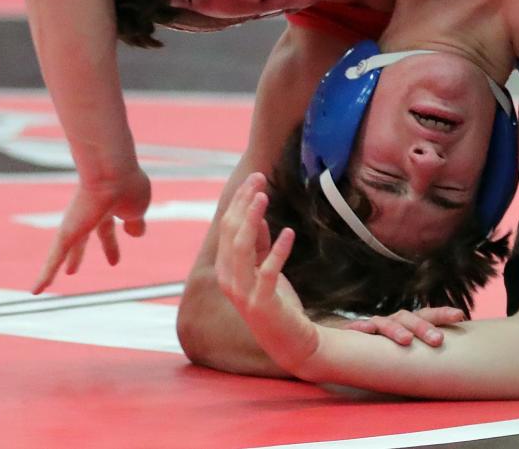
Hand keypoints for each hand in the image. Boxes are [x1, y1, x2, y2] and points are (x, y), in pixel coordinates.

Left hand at [32, 165, 150, 292]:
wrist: (111, 173)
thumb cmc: (128, 187)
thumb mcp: (139, 207)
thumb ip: (136, 222)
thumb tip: (136, 233)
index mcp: (110, 208)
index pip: (109, 229)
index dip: (112, 243)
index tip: (123, 248)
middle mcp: (90, 215)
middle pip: (82, 240)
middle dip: (78, 255)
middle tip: (72, 271)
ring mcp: (76, 223)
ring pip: (66, 248)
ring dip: (62, 264)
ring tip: (55, 281)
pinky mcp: (66, 233)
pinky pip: (53, 258)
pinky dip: (44, 275)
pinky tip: (35, 291)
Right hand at [215, 172, 318, 374]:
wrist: (292, 341)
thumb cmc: (276, 303)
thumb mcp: (265, 269)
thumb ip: (259, 246)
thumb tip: (259, 217)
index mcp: (226, 270)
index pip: (228, 228)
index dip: (239, 202)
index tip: (254, 179)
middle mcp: (228, 280)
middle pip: (231, 233)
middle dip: (243, 203)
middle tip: (259, 177)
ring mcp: (243, 293)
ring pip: (242, 248)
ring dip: (253, 219)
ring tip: (265, 196)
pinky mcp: (263, 303)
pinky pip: (267, 272)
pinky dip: (277, 251)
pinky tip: (288, 232)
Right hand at [341, 307, 465, 346]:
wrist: (347, 342)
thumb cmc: (384, 347)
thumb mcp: (405, 347)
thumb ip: (424, 351)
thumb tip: (455, 364)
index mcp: (408, 323)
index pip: (427, 314)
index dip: (443, 314)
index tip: (460, 316)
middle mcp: (392, 321)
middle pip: (410, 318)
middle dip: (424, 328)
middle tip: (438, 340)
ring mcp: (373, 326)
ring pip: (385, 323)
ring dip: (396, 330)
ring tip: (407, 340)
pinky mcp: (352, 332)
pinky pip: (356, 328)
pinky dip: (361, 327)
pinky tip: (366, 329)